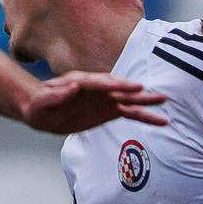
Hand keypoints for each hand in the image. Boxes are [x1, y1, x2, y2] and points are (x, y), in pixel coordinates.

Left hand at [21, 71, 169, 133]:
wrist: (43, 111)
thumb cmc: (39, 106)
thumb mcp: (40, 103)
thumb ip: (55, 95)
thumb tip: (72, 86)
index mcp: (78, 82)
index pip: (96, 82)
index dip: (110, 84)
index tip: (123, 85)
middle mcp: (95, 88)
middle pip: (115, 87)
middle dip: (130, 88)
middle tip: (146, 90)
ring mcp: (105, 98)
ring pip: (128, 99)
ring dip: (145, 100)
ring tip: (163, 100)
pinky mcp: (110, 109)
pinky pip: (131, 112)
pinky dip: (145, 116)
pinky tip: (161, 120)